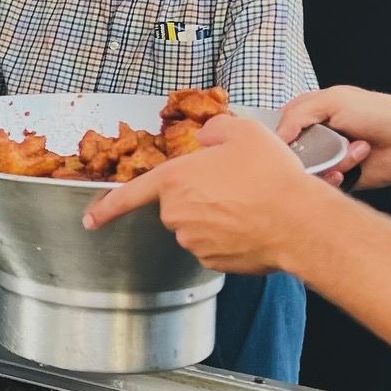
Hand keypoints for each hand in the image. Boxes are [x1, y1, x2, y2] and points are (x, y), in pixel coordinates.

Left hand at [81, 115, 324, 274]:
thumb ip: (214, 130)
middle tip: (234, 186)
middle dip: (199, 195)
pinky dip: (229, 237)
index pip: (129, 195)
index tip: (89, 220)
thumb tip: (205, 140)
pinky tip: (252, 225)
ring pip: (196, 225)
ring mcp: (193, 240)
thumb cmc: (271, 176)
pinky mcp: (213, 261)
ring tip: (249, 205)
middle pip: (177, 204)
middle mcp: (176, 213)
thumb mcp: (242, 131)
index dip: (106, 207)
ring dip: (216, 216)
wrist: (300, 222)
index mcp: (174, 180)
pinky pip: (214, 245)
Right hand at [277, 86, 390, 189]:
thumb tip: (276, 136)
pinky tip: (348, 167)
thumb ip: (297, 115)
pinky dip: (334, 177)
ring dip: (326, 163)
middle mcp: (317, 137)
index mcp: (311, 115)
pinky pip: (325, 184)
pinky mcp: (340, 177)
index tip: (280, 142)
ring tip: (348, 152)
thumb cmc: (376, 112)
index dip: (277, 136)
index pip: (279, 127)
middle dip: (301, 153)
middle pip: (290, 152)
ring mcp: (328, 158)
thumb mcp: (331, 101)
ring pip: (307, 170)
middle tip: (313, 149)